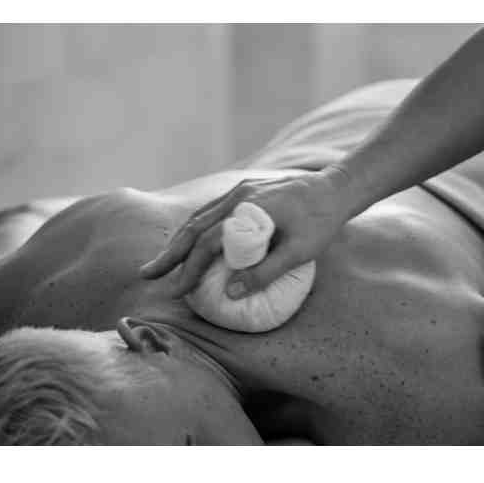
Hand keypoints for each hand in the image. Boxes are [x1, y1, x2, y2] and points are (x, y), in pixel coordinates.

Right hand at [140, 166, 352, 298]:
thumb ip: (265, 272)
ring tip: (162, 262)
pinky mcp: (244, 191)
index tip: (176, 290)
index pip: (208, 242)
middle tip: (148, 275)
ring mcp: (239, 191)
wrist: (336, 188)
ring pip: (199, 217)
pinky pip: (211, 211)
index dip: (190, 268)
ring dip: (179, 241)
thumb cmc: (321, 222)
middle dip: (170, 253)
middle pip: (193, 227)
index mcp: (247, 210)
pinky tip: (190, 242)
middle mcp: (237, 197)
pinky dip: (195, 229)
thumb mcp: (299, 251)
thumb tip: (230, 293)